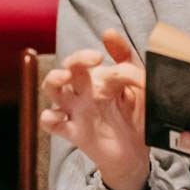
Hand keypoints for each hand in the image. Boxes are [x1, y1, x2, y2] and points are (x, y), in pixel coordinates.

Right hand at [40, 28, 148, 189]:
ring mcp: (77, 111)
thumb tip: (108, 33)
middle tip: (94, 59)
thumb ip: (129, 62)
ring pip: (52, 89)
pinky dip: (49, 117)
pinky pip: (49, 122)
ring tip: (64, 77)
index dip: (111, 57)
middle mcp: (86, 92)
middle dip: (76, 58)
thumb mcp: (140, 87)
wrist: (137, 156)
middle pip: (70, 66)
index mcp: (102, 79)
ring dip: (54, 80)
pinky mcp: (73, 132)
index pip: (98, 60)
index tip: (129, 69)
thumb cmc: (137, 118)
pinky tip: (58, 115)